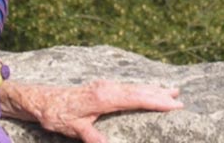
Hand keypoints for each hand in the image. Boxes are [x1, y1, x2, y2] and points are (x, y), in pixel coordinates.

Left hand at [0, 79, 182, 142]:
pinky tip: (147, 90)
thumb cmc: (58, 114)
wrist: (42, 100)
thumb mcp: (75, 129)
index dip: (157, 102)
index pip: (137, 99)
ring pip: (135, 87)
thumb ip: (93, 138)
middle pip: (140, 90)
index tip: (175, 105)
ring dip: (153, 88)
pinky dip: (142, 88)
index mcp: (105, 97)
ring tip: (172, 90)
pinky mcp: (102, 87)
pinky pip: (128, 87)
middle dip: (160, 94)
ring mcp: (105, 86)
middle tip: (181, 97)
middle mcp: (108, 88)